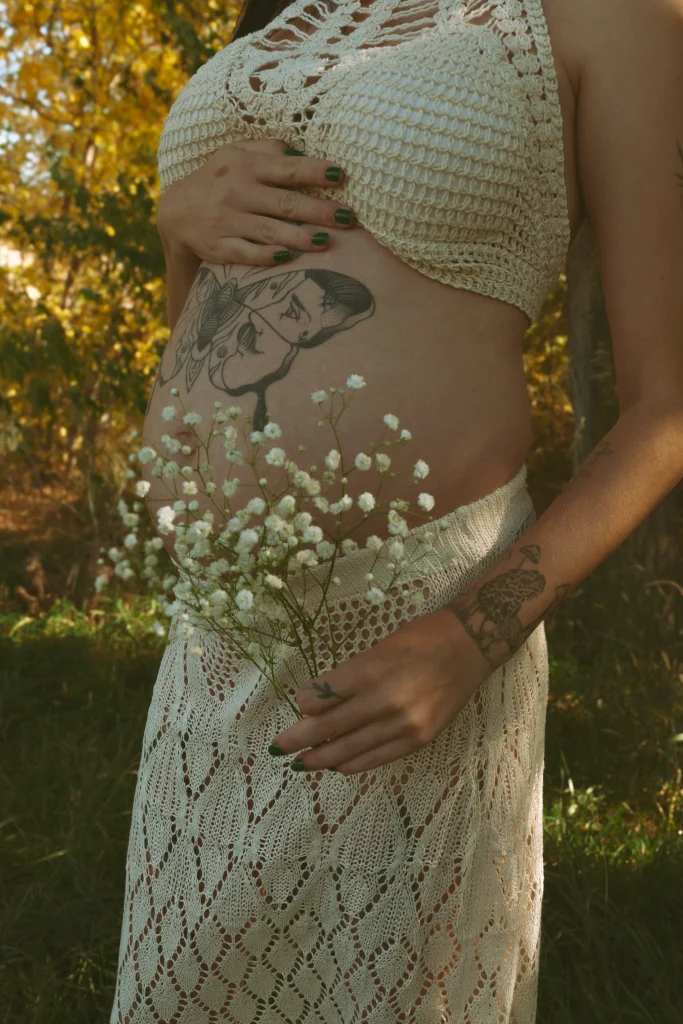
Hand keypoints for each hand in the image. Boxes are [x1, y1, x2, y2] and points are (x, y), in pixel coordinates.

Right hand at [156, 137, 354, 266]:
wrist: (176, 212)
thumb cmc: (218, 180)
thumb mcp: (235, 154)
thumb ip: (268, 149)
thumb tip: (302, 152)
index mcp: (245, 166)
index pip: (286, 168)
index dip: (315, 172)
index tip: (341, 177)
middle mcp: (237, 192)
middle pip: (284, 203)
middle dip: (319, 211)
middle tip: (348, 218)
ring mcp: (227, 221)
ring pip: (269, 230)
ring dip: (300, 237)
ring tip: (327, 241)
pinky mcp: (219, 247)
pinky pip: (246, 253)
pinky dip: (267, 256)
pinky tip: (287, 257)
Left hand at [270, 608, 492, 775]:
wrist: (470, 646)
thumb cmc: (421, 638)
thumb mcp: (378, 647)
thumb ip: (349, 677)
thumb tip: (318, 702)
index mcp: (371, 669)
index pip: (323, 696)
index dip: (304, 704)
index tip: (297, 706)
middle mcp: (385, 700)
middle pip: (330, 727)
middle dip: (299, 740)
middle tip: (277, 748)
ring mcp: (403, 724)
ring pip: (350, 748)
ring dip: (321, 758)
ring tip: (301, 763)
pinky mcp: (419, 739)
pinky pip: (377, 758)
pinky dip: (352, 763)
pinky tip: (337, 765)